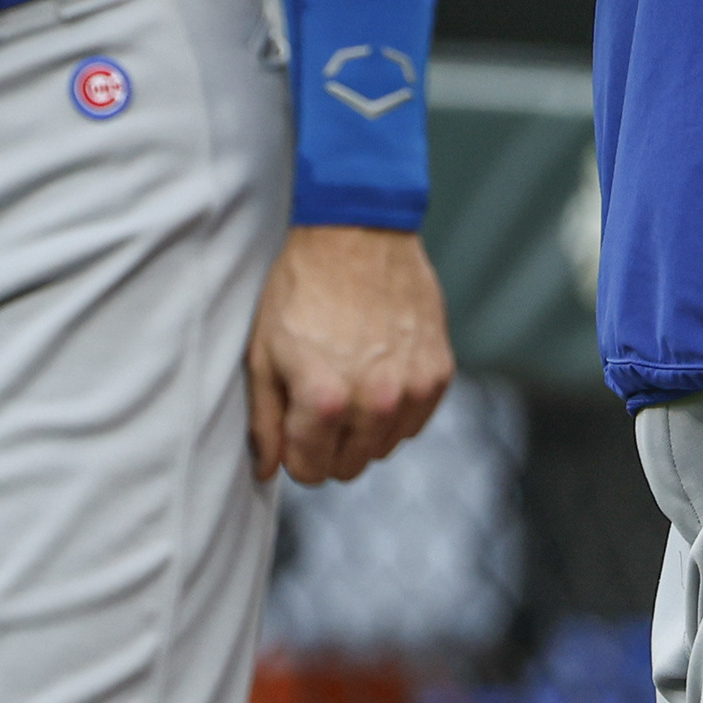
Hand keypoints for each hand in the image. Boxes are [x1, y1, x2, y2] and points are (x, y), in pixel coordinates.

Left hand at [248, 224, 453, 486]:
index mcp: (325, 400)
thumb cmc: (303, 287)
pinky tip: (379, 371)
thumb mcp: (263, 353)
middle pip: (349, 466)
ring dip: (365, 428)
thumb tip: (269, 470)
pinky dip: (397, 408)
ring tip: (351, 379)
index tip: (294, 422)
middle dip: (329, 444)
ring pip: (384, 447)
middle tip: (321, 399)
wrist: (358, 230)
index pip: (310, 471)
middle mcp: (376, 402)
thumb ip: (265, 421)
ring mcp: (413, 387)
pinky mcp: (439, 371)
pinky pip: (416, 420)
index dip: (296, 450)